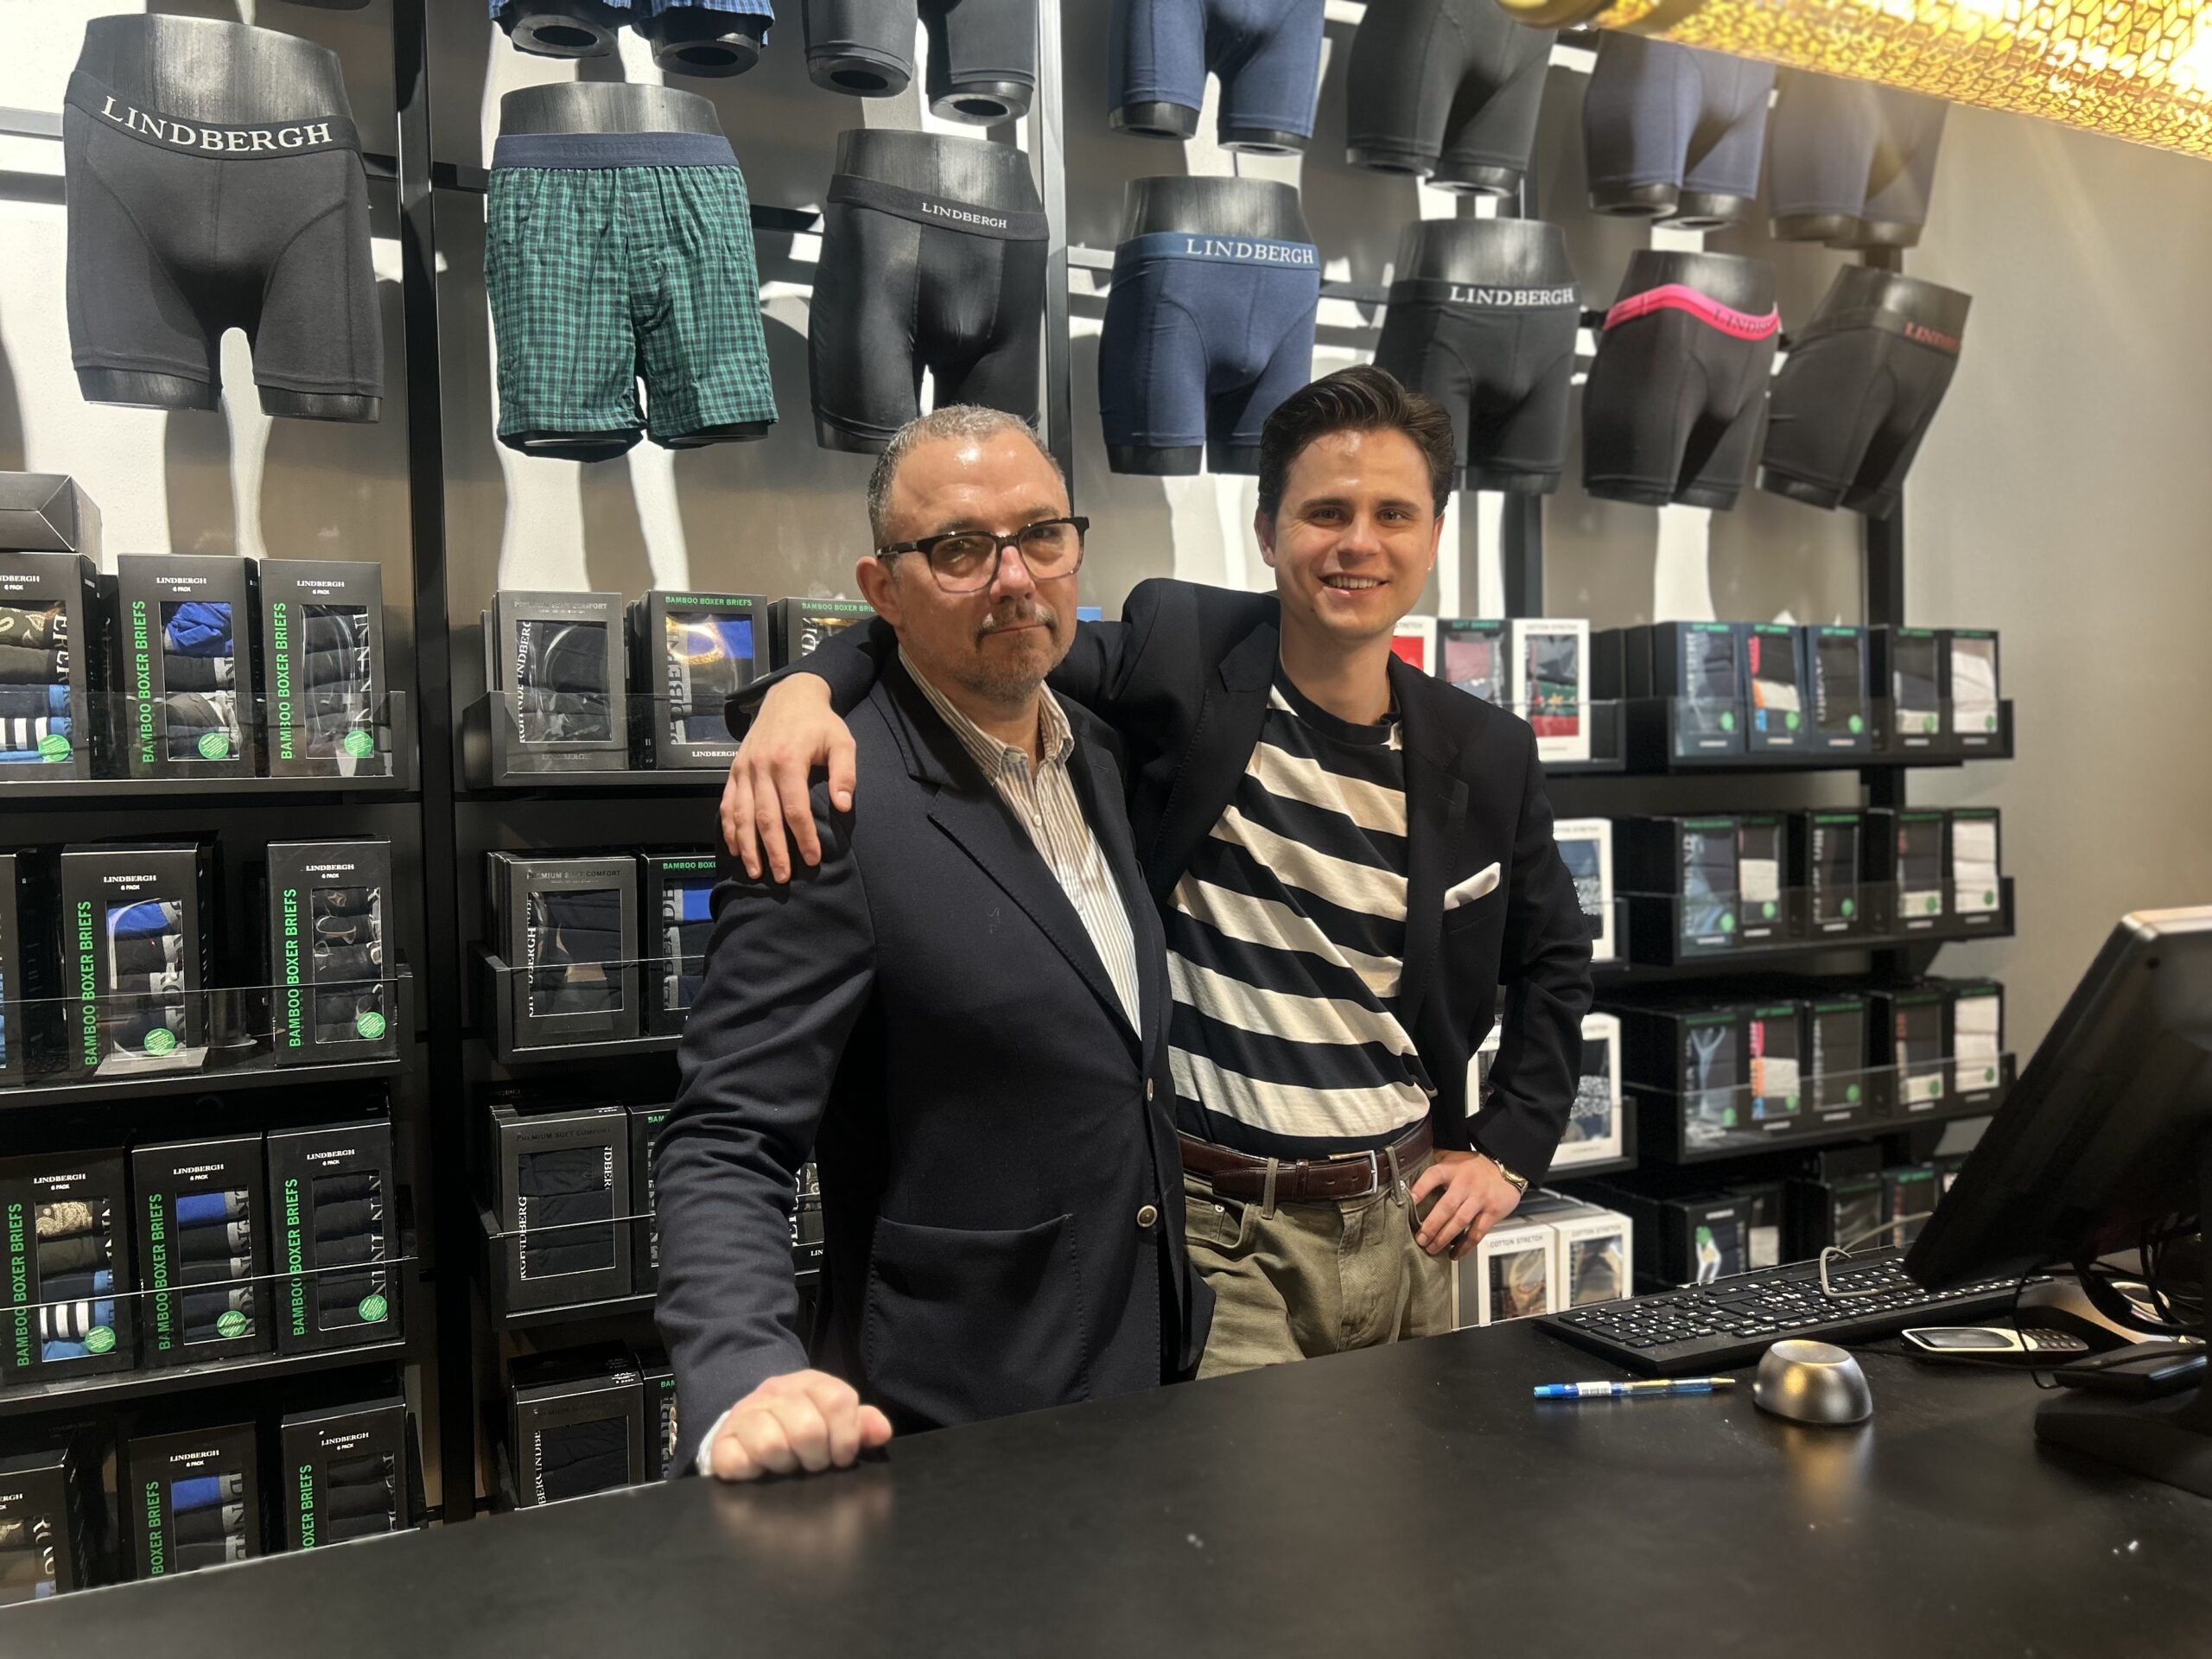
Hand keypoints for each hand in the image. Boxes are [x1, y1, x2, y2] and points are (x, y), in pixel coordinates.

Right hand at [706, 1369, 893, 1480]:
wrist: (746, 1422)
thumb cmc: (798, 1423)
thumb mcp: (833, 1419)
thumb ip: (861, 1424)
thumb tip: (882, 1431)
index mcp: (809, 1383)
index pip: (839, 1400)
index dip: (846, 1436)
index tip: (841, 1455)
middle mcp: (776, 1392)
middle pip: (808, 1429)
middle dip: (816, 1456)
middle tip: (812, 1461)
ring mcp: (746, 1413)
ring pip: (773, 1445)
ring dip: (785, 1464)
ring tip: (786, 1463)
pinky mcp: (723, 1439)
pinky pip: (737, 1460)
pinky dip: (751, 1470)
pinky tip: (758, 1468)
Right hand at [719, 676, 856, 881]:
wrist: (789, 696)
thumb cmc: (819, 723)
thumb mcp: (841, 742)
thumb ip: (844, 774)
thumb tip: (843, 806)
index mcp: (788, 760)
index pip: (795, 808)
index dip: (804, 837)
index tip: (813, 859)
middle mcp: (761, 766)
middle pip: (765, 817)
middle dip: (774, 850)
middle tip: (782, 877)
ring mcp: (744, 768)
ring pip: (741, 814)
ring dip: (748, 846)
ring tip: (756, 872)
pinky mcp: (734, 770)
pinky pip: (727, 803)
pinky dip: (729, 828)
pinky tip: (735, 849)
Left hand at [1409, 1150, 1523, 1260]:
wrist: (1508, 1168)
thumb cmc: (1473, 1167)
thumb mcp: (1452, 1158)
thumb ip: (1434, 1162)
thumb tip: (1408, 1168)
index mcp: (1452, 1169)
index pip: (1433, 1176)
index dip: (1420, 1188)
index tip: (1408, 1201)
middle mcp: (1466, 1184)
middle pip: (1446, 1206)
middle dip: (1431, 1225)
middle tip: (1420, 1239)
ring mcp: (1480, 1198)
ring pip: (1460, 1221)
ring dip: (1444, 1238)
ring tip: (1432, 1248)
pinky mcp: (1492, 1212)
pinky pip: (1477, 1232)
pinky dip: (1465, 1246)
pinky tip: (1454, 1254)